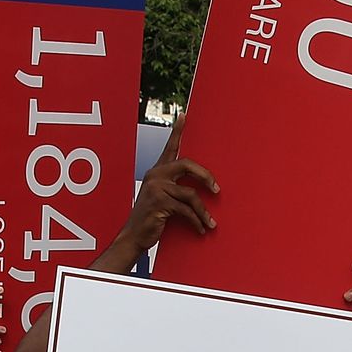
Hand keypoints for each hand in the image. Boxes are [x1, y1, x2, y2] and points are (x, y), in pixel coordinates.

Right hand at [112, 121, 215, 256]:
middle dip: (206, 176)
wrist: (134, 236)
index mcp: (157, 172)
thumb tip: (201, 189)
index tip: (184, 115)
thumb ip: (176, 189)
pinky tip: (201, 230)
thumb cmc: (152, 218)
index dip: (177, 131)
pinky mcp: (159, 202)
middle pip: (187, 164)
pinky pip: (186, 210)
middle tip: (217, 190)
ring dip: (203, 212)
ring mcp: (156, 188)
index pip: (170, 148)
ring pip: (191, 194)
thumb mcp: (163, 199)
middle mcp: (156, 175)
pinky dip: (197, 221)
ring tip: (210, 223)